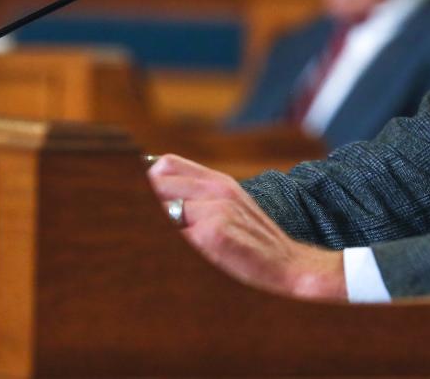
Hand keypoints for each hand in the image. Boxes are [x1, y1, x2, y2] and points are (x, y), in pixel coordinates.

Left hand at [147, 153, 346, 300]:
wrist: (291, 265)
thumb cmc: (254, 240)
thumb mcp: (230, 205)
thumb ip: (198, 193)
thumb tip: (153, 186)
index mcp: (217, 180)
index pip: (165, 165)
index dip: (147, 181)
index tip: (138, 200)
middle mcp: (216, 189)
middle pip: (157, 185)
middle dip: (144, 205)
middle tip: (140, 225)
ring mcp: (216, 209)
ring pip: (162, 209)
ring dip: (155, 226)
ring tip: (157, 244)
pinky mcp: (215, 233)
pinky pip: (176, 233)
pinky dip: (169, 243)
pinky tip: (176, 256)